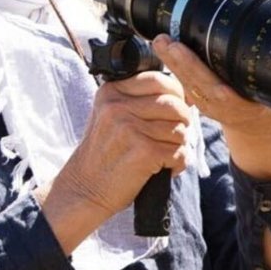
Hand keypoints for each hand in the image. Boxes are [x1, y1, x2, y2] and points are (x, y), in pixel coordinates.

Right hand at [40, 71, 194, 252]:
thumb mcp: (111, 115)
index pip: (159, 80)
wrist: (84, 189)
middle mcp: (118, 106)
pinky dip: (178, 164)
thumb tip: (186, 97)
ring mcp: (130, 128)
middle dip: (183, 122)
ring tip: (164, 155)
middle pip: (174, 105)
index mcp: (112, 91)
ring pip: (180, 130)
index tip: (177, 109)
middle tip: (174, 136)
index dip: (177, 95)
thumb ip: (140, 100)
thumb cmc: (104, 154)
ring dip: (178, 146)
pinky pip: (179, 153)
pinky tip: (164, 169)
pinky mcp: (143, 152)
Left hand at [152, 34, 270, 180]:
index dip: (205, 78)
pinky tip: (164, 51)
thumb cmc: (268, 104)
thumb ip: (268, 80)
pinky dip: (174, 68)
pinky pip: (185, 85)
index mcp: (241, 106)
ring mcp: (208, 106)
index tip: (190, 59)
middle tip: (167, 42)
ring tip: (161, 42)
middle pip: (198, 84)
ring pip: (188, 84)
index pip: (221, 92)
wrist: (259, 128)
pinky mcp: (200, 102)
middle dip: (182, 63)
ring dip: (172, 63)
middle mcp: (221, 107)